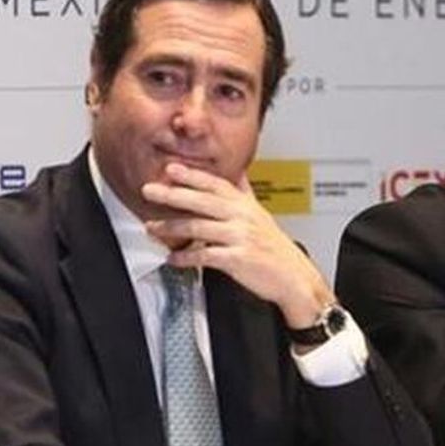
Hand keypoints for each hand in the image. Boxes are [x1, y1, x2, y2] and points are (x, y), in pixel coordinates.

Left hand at [141, 162, 333, 328]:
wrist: (294, 277)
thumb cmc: (276, 248)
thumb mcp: (261, 214)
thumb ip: (246, 194)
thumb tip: (239, 173)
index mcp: (245, 205)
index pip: (215, 184)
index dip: (192, 175)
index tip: (171, 169)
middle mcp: (242, 217)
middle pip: (202, 201)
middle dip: (173, 195)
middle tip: (150, 190)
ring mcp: (239, 237)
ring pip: (198, 228)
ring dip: (171, 228)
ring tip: (152, 227)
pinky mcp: (237, 259)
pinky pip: (204, 255)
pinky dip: (185, 257)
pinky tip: (172, 258)